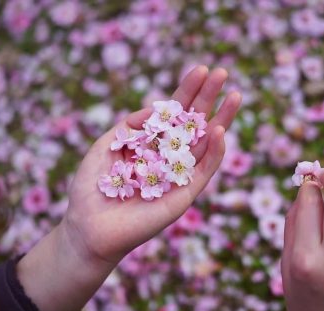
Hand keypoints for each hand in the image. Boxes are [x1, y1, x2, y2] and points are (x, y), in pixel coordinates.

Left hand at [18, 66, 240, 310]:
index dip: (187, 91)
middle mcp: (169, 158)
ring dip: (222, 120)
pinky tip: (219, 131)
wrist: (88, 228)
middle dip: (209, 98)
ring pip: (207, 145)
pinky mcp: (183, 196)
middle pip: (195, 123)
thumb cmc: (93, 189)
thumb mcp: (105, 146)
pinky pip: (203, 172)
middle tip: (223, 73)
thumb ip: (129, 126)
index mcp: (152, 144)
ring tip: (234, 95)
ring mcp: (179, 176)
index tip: (201, 69)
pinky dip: (214, 152)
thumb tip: (152, 108)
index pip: (174, 113)